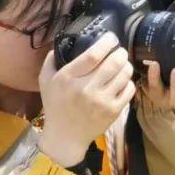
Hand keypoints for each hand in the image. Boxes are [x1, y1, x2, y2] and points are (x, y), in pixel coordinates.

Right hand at [37, 32, 134, 167]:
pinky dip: (128, 82)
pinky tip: (122, 81)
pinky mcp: (113, 111)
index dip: (106, 42)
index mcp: (69, 78)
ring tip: (122, 64)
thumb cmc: (55, 106)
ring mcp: (102, 101)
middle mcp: (86, 88)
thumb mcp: (45, 81)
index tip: (110, 38)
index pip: (93, 55)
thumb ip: (51, 59)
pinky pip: (129, 89)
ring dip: (126, 65)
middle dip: (120, 52)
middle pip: (113, 62)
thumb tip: (64, 41)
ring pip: (124, 74)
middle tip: (119, 51)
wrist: (65, 136)